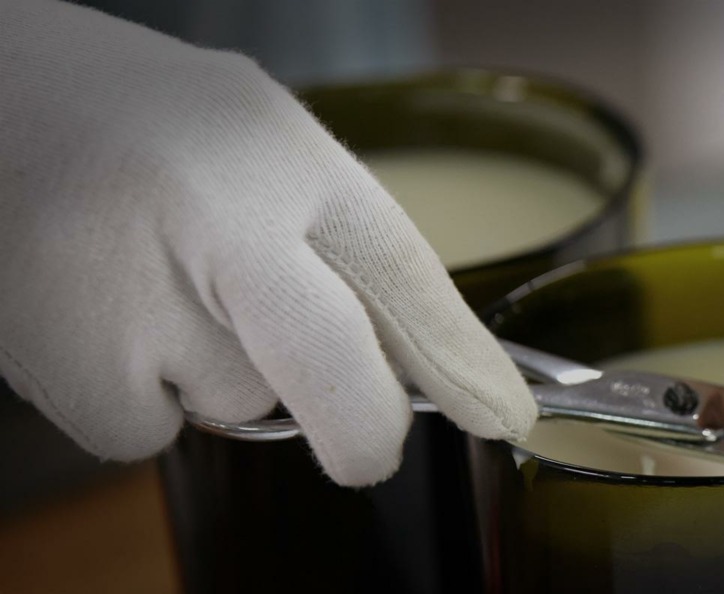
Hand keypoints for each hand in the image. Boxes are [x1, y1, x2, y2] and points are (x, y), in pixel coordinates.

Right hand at [0, 0, 535, 486]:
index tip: (505, 414)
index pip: (402, 272)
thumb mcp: (250, 140)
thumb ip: (325, 234)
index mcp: (280, 148)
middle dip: (366, 430)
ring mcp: (137, 293)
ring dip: (217, 371)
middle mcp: (217, 214)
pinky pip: (148, 430)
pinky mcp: (68, 364)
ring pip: (237, 402)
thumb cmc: (120, 120)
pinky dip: (137, 398)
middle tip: (366, 448)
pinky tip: (95, 317)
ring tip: (142, 278)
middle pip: (335, 372)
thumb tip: (411, 360)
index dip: (462, 361)